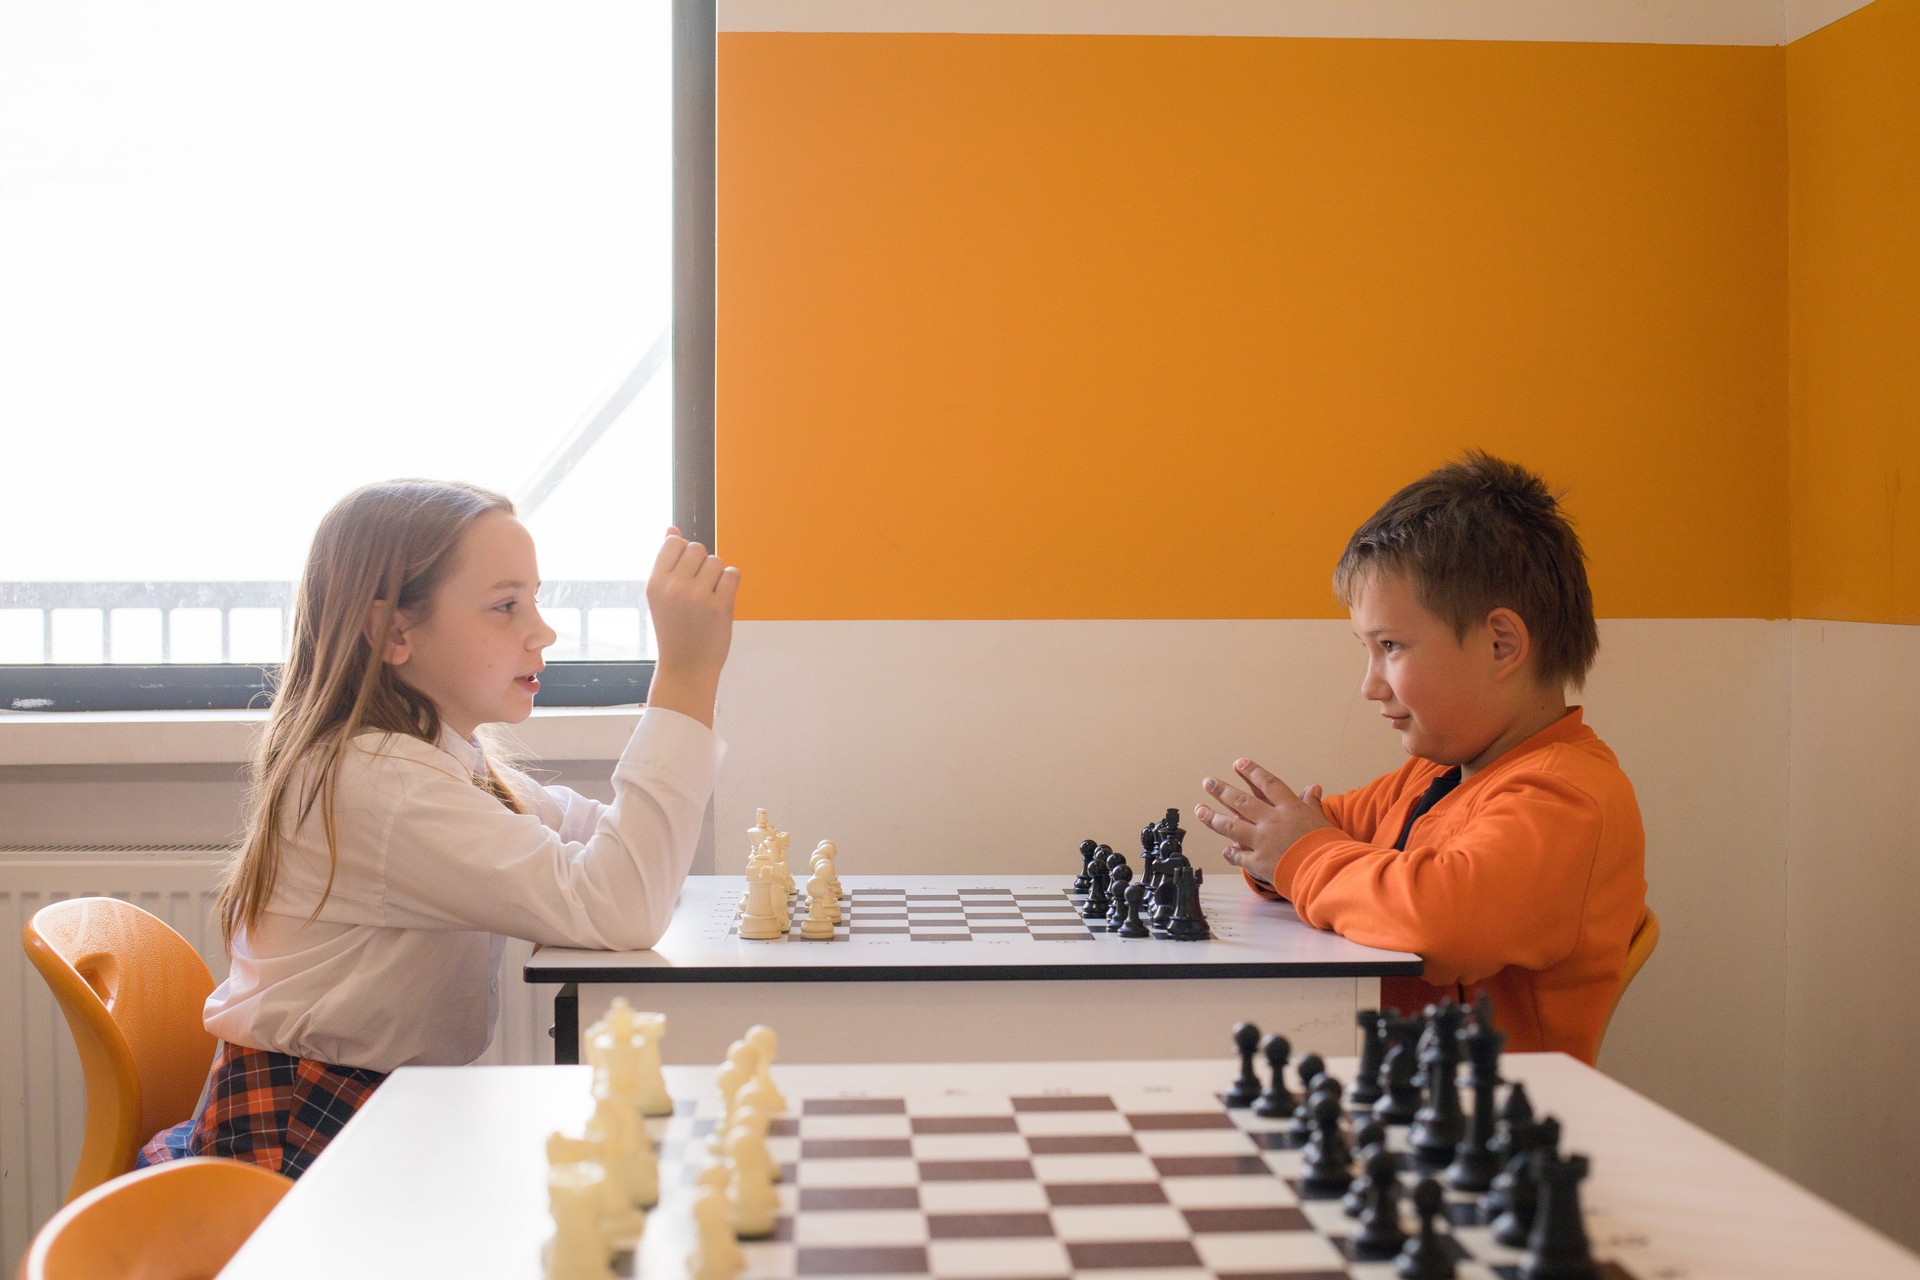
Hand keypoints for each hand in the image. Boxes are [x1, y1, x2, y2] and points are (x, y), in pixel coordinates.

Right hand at [643, 527, 738, 726]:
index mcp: (655, 583)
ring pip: (716, 561)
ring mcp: (698, 596)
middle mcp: (674, 587)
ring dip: (717, 576)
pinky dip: (730, 584)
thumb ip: (667, 562)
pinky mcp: (720, 606)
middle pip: (697, 548)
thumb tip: (671, 529)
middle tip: (698, 589)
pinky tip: (721, 599)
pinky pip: (732, 574)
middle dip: (701, 564)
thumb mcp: (661, 596)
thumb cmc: (674, 629)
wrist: (686, 668)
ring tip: (707, 598)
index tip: (685, 573)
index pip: (674, 542)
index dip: (684, 553)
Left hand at [1195, 760, 1331, 885]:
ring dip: (1213, 817)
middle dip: (1222, 790)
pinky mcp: (1258, 861)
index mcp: (1290, 808)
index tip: (1239, 764)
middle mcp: (1272, 821)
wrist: (1326, 871)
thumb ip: (1312, 804)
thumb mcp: (1322, 819)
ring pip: (1231, 825)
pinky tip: (1224, 850)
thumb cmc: (1328, 845)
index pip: (1267, 784)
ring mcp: (1262, 840)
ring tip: (1199, 810)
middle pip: (1241, 801)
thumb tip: (1313, 787)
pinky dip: (1231, 853)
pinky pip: (1238, 855)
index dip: (1252, 772)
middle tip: (1208, 782)